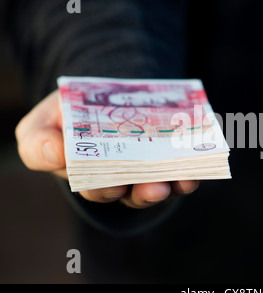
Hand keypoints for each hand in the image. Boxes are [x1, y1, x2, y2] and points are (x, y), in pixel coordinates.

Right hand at [15, 90, 198, 207]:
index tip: (113, 185)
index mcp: (84, 176)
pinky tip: (194, 171)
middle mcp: (115, 182)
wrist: (102, 98)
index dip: (103, 189)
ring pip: (157, 188)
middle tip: (155, 189)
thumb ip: (38, 143)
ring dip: (171, 185)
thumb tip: (56, 153)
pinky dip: (187, 175)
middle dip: (143, 192)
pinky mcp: (166, 165)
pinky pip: (177, 175)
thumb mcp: (42, 124)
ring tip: (182, 181)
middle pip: (130, 194)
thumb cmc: (67, 115)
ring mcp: (142, 175)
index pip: (94, 188)